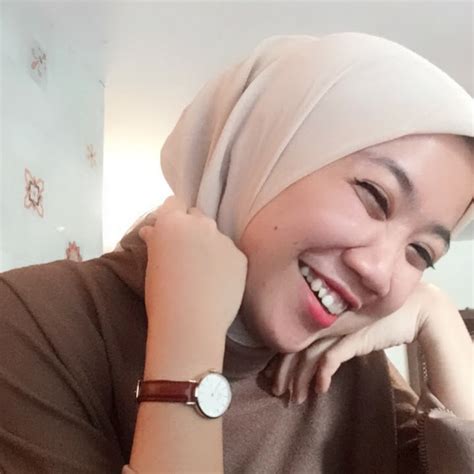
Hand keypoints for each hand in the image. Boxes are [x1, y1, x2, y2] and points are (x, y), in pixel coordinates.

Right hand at [138, 195, 247, 342]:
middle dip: (192, 228)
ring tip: (203, 273)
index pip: (174, 203)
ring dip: (210, 246)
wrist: (190, 322)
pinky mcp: (240, 256)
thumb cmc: (161, 295)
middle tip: (186, 252)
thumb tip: (151, 230)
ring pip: (216, 236)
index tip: (172, 230)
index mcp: (171, 221)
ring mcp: (223, 238)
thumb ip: (155, 241)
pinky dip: (225, 264)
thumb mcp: (151, 263)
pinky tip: (217, 283)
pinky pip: (230, 254)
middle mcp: (200, 223)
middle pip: (197, 215)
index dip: (173, 216)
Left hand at [263, 282, 438, 403]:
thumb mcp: (348, 327)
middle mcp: (326, 319)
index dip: (279, 359)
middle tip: (277, 392)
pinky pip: (331, 357)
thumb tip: (316, 357)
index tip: (273, 377)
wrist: (414, 307)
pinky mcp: (355, 337)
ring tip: (296, 398)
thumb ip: (332, 337)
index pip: (292, 337)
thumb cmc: (380, 317)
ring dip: (300, 379)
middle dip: (283, 372)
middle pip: (294, 347)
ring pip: (308, 355)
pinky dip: (322, 374)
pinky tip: (320, 390)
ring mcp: (339, 328)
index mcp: (321, 315)